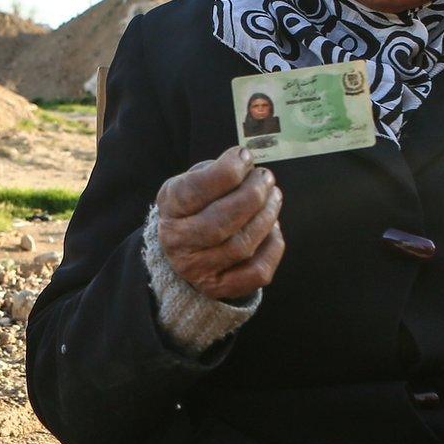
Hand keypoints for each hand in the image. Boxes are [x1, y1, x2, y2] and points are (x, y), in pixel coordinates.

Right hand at [156, 146, 285, 300]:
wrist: (186, 247)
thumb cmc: (198, 205)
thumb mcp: (194, 181)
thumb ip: (218, 172)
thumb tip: (250, 169)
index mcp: (170, 209)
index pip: (196, 190)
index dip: (227, 171)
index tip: (245, 156)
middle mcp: (178, 242)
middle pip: (221, 222)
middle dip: (253, 195)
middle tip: (266, 178)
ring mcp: (199, 269)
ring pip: (242, 245)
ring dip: (267, 216)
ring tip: (273, 196)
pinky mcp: (220, 287)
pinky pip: (257, 271)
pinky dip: (273, 246)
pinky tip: (272, 228)